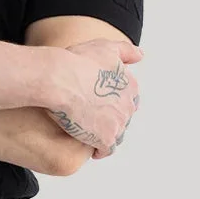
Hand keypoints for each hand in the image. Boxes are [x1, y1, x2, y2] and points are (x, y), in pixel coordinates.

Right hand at [44, 38, 142, 160]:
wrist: (59, 79)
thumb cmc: (77, 62)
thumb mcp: (104, 47)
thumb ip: (125, 51)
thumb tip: (140, 55)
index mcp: (130, 86)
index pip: (128, 100)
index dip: (113, 102)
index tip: (100, 102)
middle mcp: (128, 106)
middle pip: (122, 118)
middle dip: (110, 119)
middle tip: (91, 117)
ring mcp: (118, 124)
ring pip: (115, 135)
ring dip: (104, 134)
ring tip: (87, 131)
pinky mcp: (104, 139)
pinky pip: (104, 150)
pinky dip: (97, 149)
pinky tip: (85, 143)